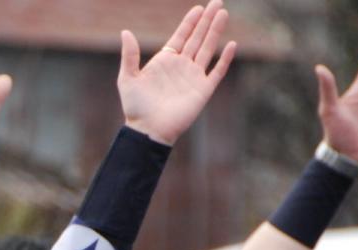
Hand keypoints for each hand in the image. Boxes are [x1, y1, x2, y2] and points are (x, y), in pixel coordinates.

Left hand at [118, 0, 236, 145]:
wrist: (148, 130)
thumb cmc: (136, 107)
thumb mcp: (128, 78)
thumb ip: (129, 55)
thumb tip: (125, 32)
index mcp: (165, 61)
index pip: (181, 36)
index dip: (189, 22)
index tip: (198, 8)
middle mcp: (181, 66)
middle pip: (197, 38)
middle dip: (207, 20)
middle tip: (217, 2)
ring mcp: (193, 77)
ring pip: (208, 49)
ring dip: (215, 32)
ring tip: (223, 14)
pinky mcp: (202, 90)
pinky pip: (216, 72)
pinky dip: (224, 59)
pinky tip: (231, 45)